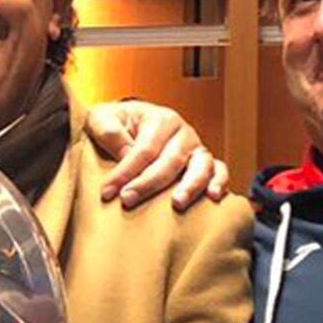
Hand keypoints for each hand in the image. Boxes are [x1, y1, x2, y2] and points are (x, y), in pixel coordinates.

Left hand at [86, 99, 228, 208]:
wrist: (131, 125)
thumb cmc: (117, 124)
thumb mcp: (102, 119)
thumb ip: (109, 132)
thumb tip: (126, 154)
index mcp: (161, 119)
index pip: (144, 149)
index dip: (125, 172)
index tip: (108, 192)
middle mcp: (183, 133)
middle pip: (170, 160)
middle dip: (148, 183)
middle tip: (128, 200)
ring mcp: (196, 149)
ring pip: (200, 166)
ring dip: (190, 186)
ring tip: (177, 204)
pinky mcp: (205, 164)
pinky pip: (219, 171)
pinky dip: (219, 182)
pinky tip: (213, 197)